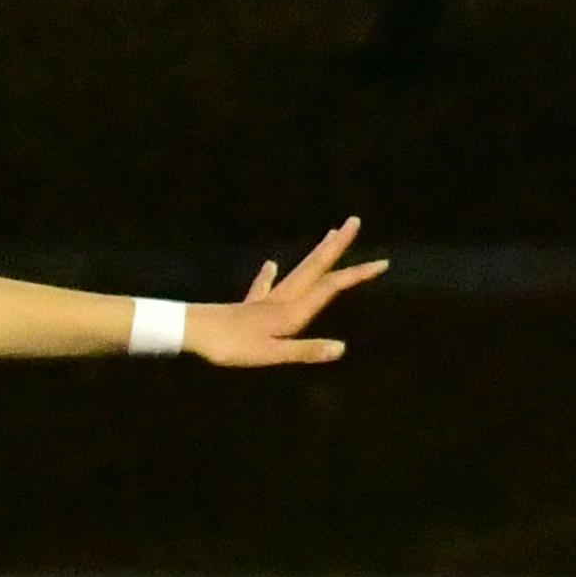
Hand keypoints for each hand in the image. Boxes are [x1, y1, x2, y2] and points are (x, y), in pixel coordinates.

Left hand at [189, 216, 385, 366]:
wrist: (193, 332)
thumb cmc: (232, 346)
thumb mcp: (272, 354)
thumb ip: (306, 350)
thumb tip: (342, 348)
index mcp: (292, 310)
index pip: (331, 286)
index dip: (357, 275)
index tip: (383, 262)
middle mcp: (282, 299)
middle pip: (315, 267)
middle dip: (337, 246)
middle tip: (353, 222)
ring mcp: (264, 300)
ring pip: (297, 272)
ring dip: (315, 255)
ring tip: (327, 236)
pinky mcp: (247, 306)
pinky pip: (265, 287)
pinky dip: (271, 276)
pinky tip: (271, 264)